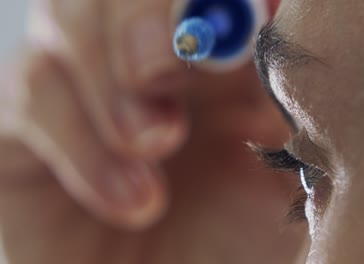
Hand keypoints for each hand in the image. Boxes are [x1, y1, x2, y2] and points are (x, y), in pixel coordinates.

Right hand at [0, 0, 305, 262]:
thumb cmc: (242, 243)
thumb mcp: (287, 175)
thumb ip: (291, 103)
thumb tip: (277, 23)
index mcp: (217, 56)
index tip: (243, 20)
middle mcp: (147, 56)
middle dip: (142, 15)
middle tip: (162, 69)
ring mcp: (85, 83)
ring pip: (64, 17)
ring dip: (108, 81)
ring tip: (155, 145)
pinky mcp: (27, 127)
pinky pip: (29, 96)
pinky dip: (78, 141)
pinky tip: (132, 201)